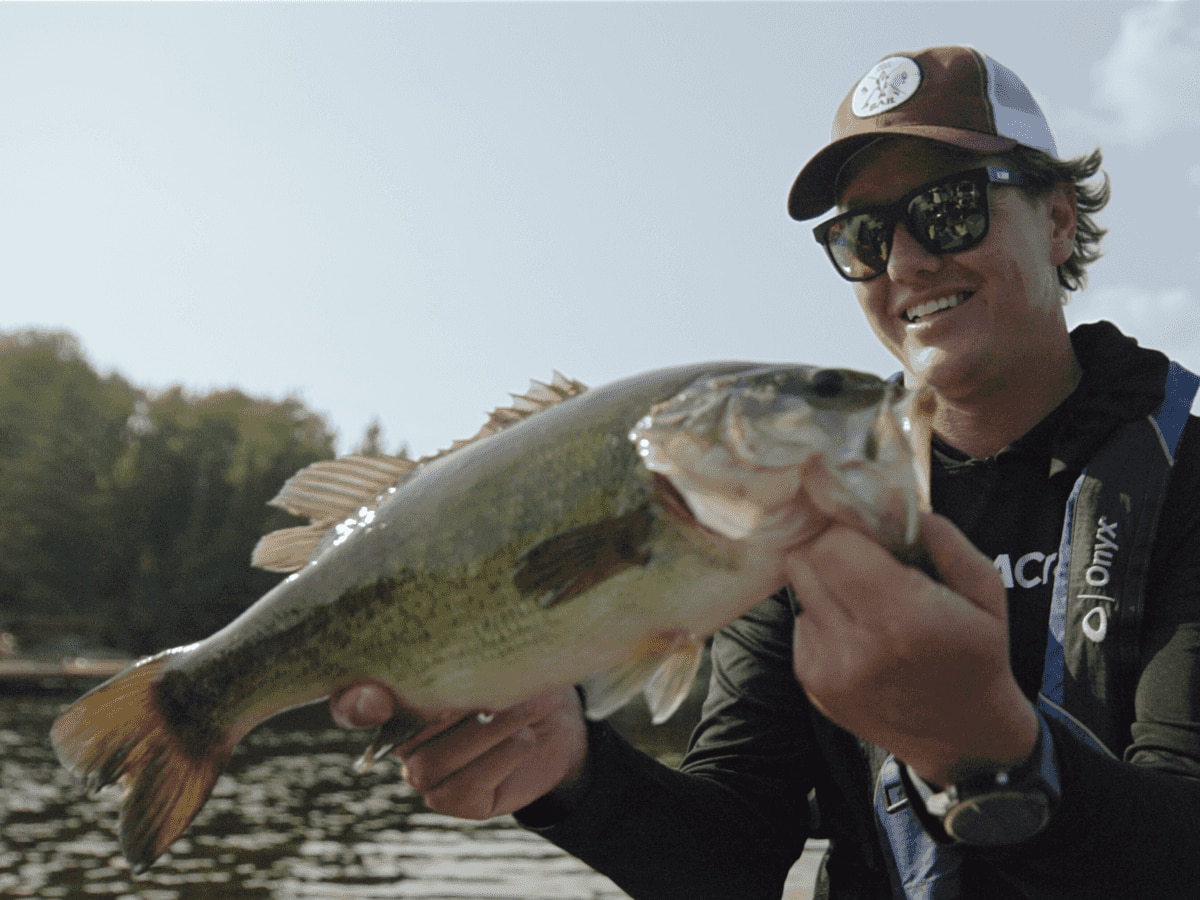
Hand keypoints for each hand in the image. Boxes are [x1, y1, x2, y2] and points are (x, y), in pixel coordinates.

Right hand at [330, 684, 589, 819]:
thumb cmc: (519, 681)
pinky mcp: (451, 801)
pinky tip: (525, 739)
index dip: (357, 703)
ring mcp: (421, 773)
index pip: (353, 703)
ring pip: (434, 761)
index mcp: (399, 695)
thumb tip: (470, 662)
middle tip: (500, 684)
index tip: (378, 699)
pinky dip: (503, 757)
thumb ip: (472, 661)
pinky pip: (465, 785)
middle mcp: (400, 737)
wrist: (556, 724)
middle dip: (458, 706)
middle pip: (409, 728)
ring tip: (526, 710)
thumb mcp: (500, 660)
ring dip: (489, 731)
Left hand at [788, 511, 1037, 785]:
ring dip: (826, 582)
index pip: (834, 545)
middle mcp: (858, 648)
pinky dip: (824, 616)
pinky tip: (859, 632)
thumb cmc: (978, 654)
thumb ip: (939, 537)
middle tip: (862, 557)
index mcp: (905, 619)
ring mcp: (829, 670)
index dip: (848, 528)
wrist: (964, 738)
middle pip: (806, 561)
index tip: (867, 529)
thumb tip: (888, 496)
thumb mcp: (983, 589)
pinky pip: (802, 622)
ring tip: (866, 599)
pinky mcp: (812, 682)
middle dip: (831, 548)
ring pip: (800, 589)